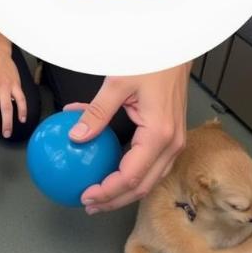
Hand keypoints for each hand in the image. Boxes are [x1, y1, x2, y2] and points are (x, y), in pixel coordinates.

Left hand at [0, 38, 26, 137]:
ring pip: (11, 105)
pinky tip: (22, 118)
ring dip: (11, 120)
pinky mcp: (17, 84)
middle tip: (0, 135)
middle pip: (1, 108)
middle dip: (1, 124)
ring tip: (9, 132)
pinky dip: (23, 109)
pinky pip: (22, 98)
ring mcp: (9, 85)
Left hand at [64, 63, 189, 212]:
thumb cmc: (152, 61)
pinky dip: (133, 173)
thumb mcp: (118, 84)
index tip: (86, 195)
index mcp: (159, 133)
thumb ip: (96, 112)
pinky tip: (114, 170)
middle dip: (115, 200)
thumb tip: (75, 136)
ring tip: (99, 194)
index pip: (131, 176)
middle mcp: (172, 142)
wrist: (175, 48)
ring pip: (151, 179)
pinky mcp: (172, 135)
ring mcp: (175, 140)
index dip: (108, 191)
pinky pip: (154, 164)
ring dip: (125, 190)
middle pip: (143, 186)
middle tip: (89, 204)